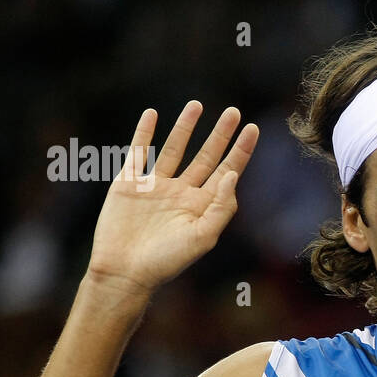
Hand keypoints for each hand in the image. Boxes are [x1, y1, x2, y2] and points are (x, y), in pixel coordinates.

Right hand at [86, 102, 258, 295]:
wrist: (124, 272)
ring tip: (196, 105)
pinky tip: (151, 114)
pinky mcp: (129, 183)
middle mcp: (182, 192)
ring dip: (185, 127)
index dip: (240, 151)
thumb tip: (232, 174)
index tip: (253, 128)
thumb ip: (221, 207)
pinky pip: (138, 152)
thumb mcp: (203, 237)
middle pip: (206, 156)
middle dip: (220, 134)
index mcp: (202, 205)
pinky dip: (143, 133)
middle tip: (232, 111)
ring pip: (174, 149)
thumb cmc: (167, 261)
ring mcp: (155, 186)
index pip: (227, 171)